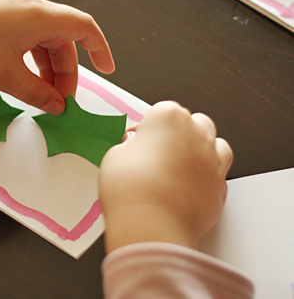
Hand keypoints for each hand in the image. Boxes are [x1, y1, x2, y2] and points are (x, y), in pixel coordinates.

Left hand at [0, 0, 113, 114]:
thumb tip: (56, 105)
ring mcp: (6, 5)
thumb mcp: (5, 77)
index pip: (83, 27)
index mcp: (37, 13)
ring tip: (37, 94)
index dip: (100, 48)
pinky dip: (26, 56)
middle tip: (57, 101)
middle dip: (63, 71)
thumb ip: (38, 93)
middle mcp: (25, 3)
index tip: (107, 69)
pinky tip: (17, 76)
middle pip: (59, 37)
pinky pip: (20, 34)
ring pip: (39, 37)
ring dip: (43, 67)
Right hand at [98, 101, 231, 252]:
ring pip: (214, 144)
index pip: (162, 110)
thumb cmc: (131, 188)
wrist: (151, 226)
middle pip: (193, 122)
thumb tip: (135, 148)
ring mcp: (212, 160)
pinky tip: (186, 187)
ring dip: (199, 150)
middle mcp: (196, 134)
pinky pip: (216, 174)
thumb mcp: (115, 157)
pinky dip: (204, 177)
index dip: (147, 127)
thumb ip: (130, 146)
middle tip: (156, 151)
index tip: (136, 141)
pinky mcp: (220, 187)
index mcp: (169, 117)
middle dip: (178, 133)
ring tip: (177, 166)